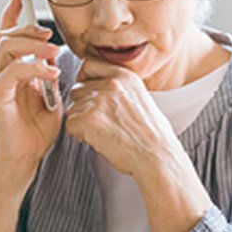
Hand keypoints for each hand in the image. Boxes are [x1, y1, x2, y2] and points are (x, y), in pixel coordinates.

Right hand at [0, 0, 62, 169]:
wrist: (25, 158)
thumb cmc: (37, 130)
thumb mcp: (50, 95)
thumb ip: (50, 75)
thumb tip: (57, 57)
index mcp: (12, 71)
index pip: (7, 35)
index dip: (12, 13)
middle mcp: (0, 73)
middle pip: (5, 37)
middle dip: (26, 27)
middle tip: (48, 32)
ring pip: (6, 48)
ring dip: (31, 44)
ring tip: (53, 50)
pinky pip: (13, 72)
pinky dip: (34, 68)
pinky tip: (51, 73)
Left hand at [66, 56, 212, 231]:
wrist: (161, 167)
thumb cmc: (153, 142)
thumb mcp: (141, 105)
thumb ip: (119, 89)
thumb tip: (96, 76)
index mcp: (127, 75)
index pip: (90, 65)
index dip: (88, 84)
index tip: (97, 101)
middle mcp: (113, 81)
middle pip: (76, 86)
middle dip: (82, 104)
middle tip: (106, 127)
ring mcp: (99, 98)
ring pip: (71, 106)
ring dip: (81, 123)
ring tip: (108, 137)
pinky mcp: (88, 119)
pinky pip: (70, 126)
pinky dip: (80, 138)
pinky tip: (101, 146)